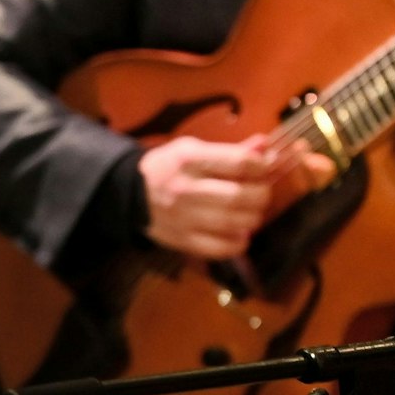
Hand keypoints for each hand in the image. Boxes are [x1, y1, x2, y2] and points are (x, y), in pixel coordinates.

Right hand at [138, 134, 332, 259]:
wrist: (128, 193)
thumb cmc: (168, 166)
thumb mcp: (193, 149)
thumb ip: (231, 150)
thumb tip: (266, 146)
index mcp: (190, 160)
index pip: (239, 163)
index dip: (262, 166)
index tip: (266, 167)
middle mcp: (186, 189)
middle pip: (240, 196)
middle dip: (261, 195)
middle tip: (262, 193)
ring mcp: (183, 218)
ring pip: (233, 223)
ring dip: (253, 218)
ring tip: (253, 212)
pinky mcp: (181, 240)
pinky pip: (218, 248)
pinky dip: (237, 244)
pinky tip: (241, 234)